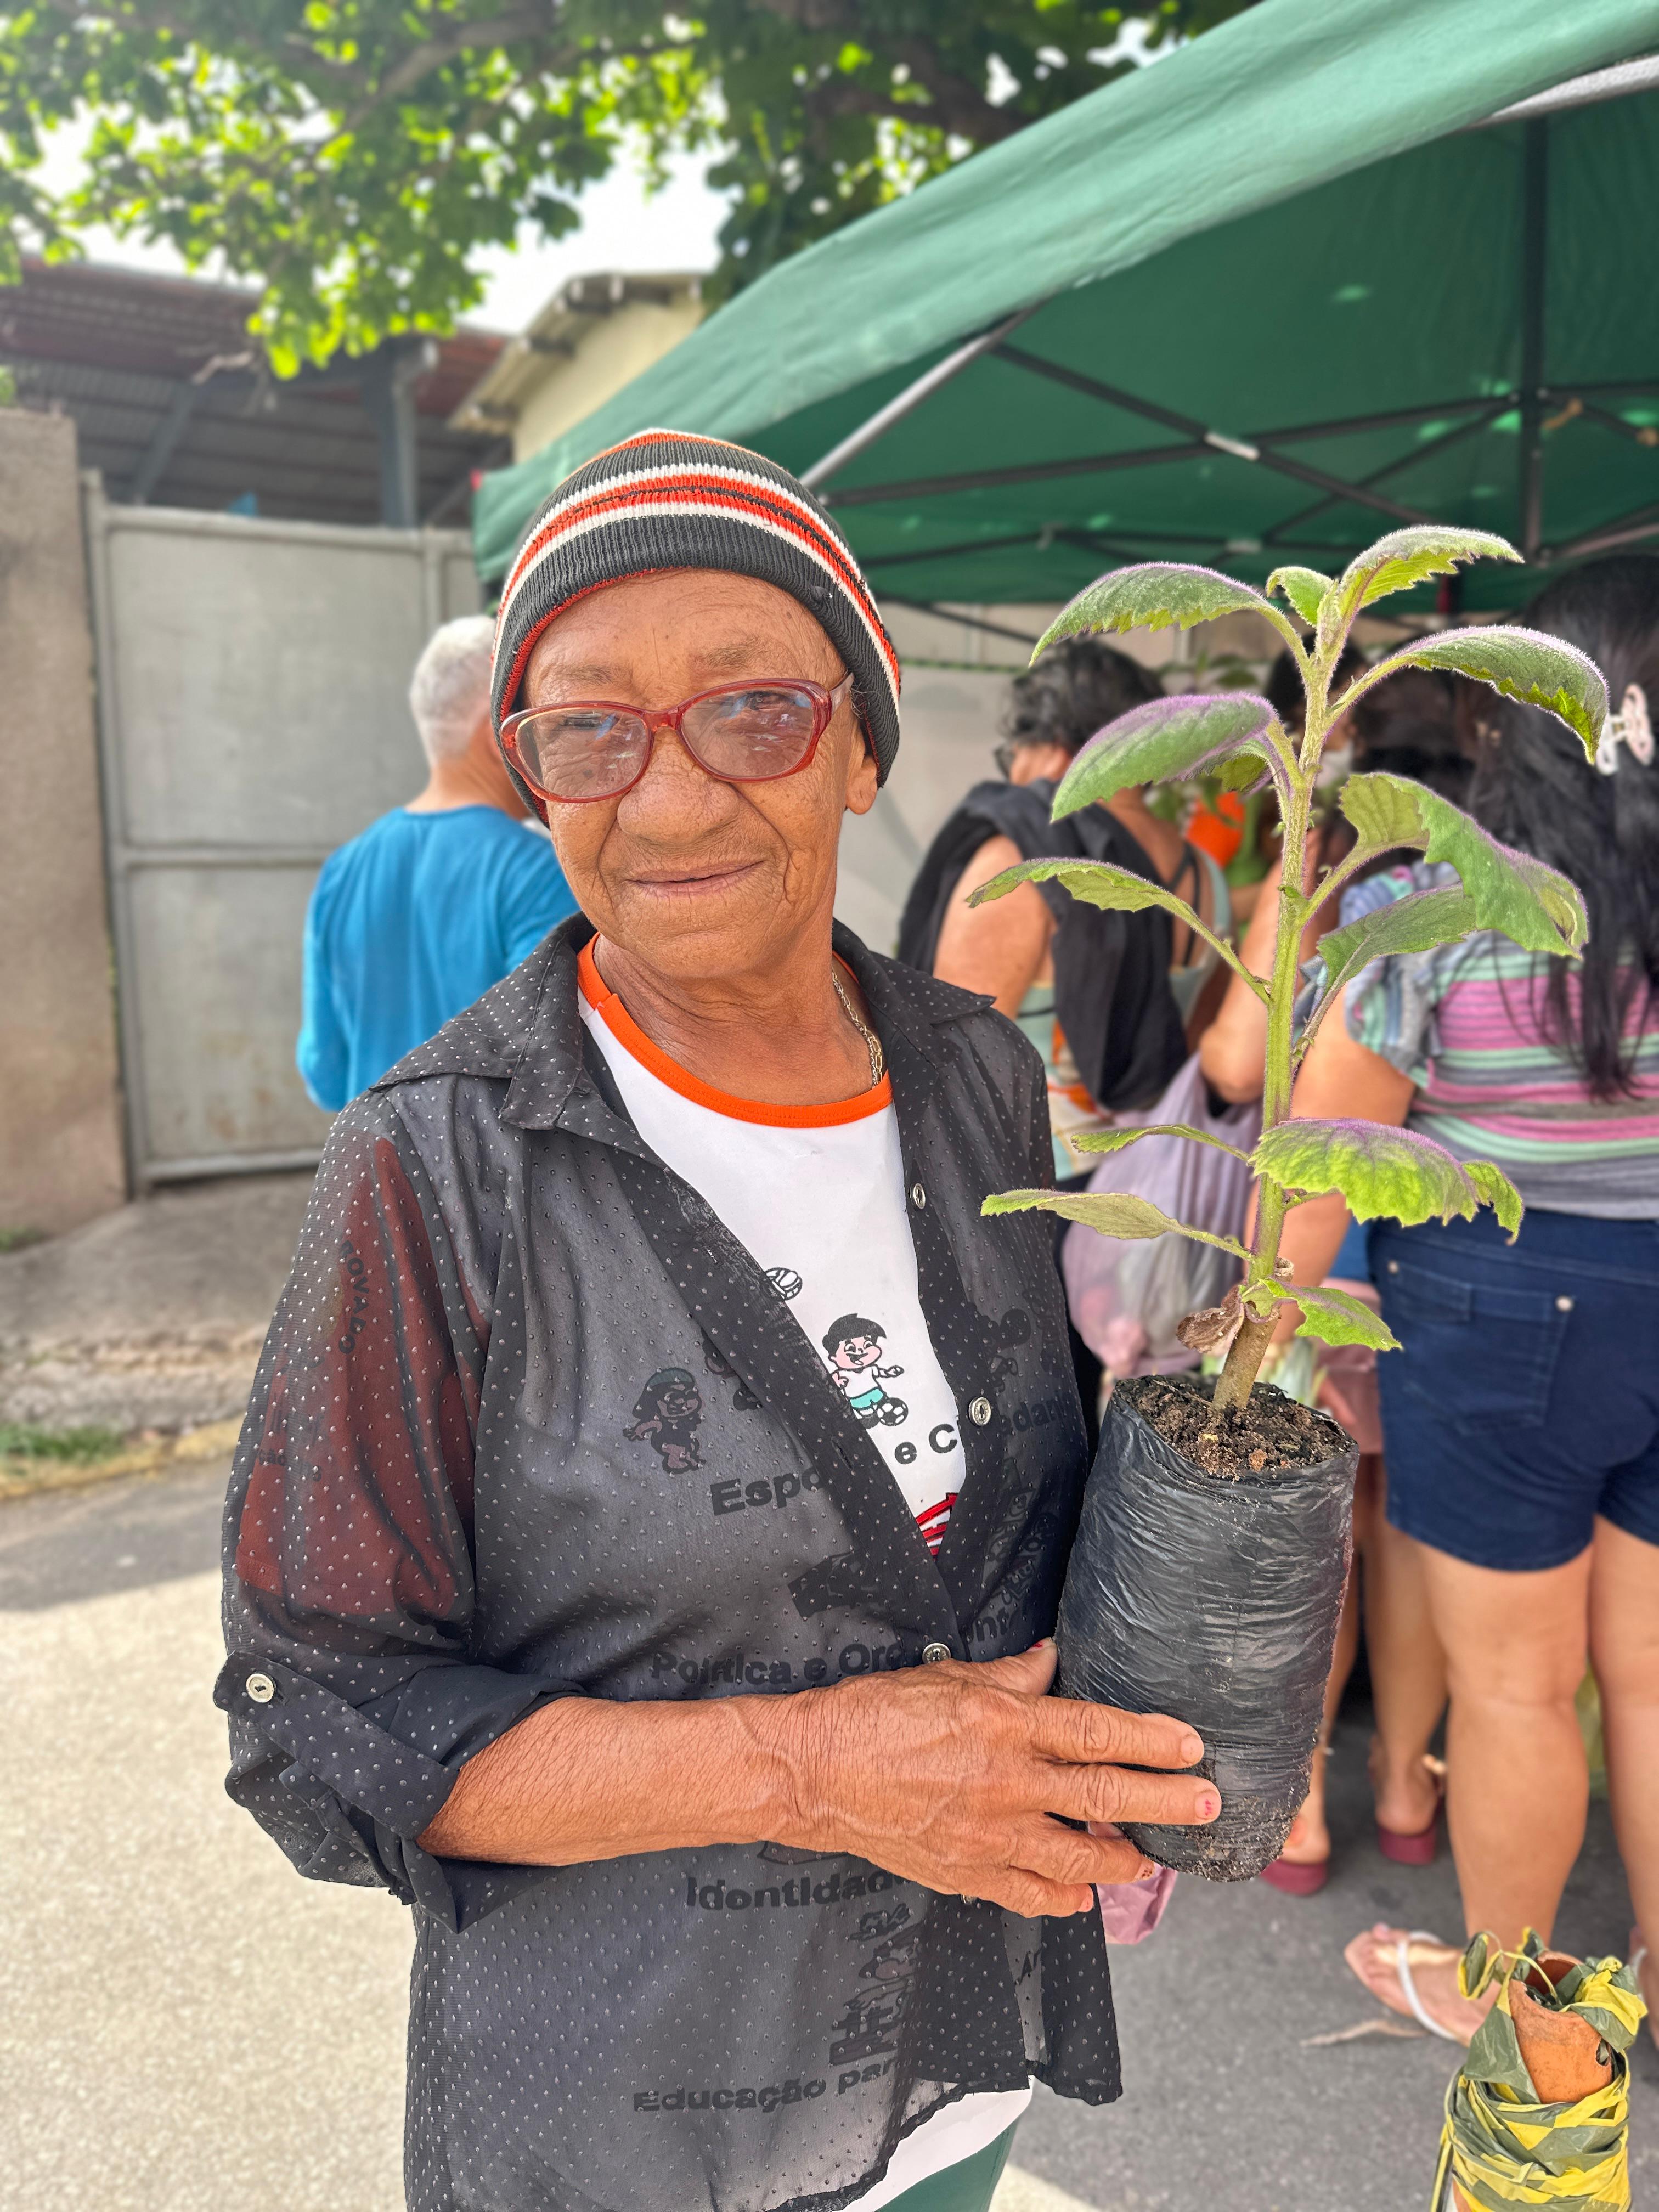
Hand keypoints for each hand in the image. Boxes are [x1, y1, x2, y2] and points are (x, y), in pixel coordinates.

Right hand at [752, 1640, 1215, 1917]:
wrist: (815, 1771)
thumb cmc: (874, 1714)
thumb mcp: (947, 1676)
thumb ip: (1010, 1675)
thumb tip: (1051, 1660)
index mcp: (1003, 1725)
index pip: (1096, 1731)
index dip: (1151, 1739)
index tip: (1191, 1746)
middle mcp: (1005, 1783)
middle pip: (1103, 1797)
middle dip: (1164, 1802)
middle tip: (1208, 1806)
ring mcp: (987, 1836)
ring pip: (1077, 1858)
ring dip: (1122, 1859)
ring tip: (1150, 1857)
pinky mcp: (964, 1873)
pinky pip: (1029, 1895)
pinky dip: (1062, 1899)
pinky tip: (1083, 1896)